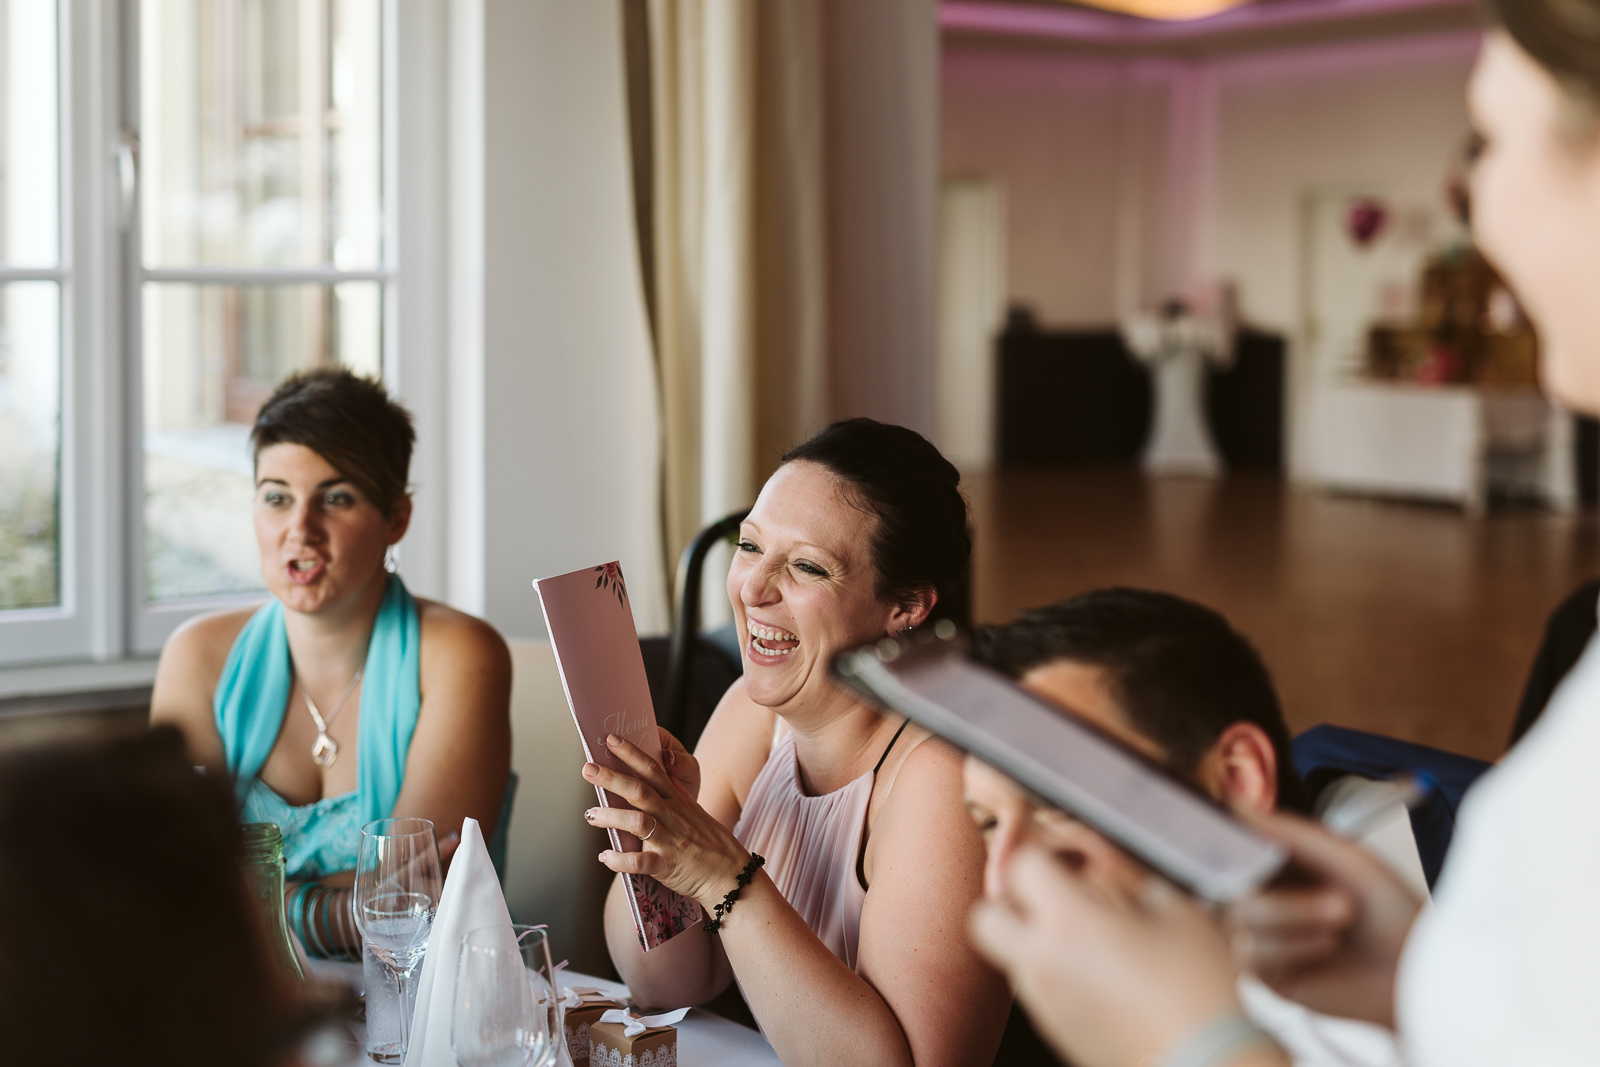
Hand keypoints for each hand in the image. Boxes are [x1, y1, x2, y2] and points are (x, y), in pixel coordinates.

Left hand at [582, 733, 747, 908]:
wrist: (730, 874)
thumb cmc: (707, 843)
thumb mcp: (691, 811)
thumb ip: (668, 796)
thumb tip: (640, 782)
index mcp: (677, 801)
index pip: (653, 770)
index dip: (631, 753)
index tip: (610, 739)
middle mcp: (672, 816)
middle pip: (640, 791)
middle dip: (612, 778)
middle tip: (588, 768)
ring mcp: (670, 841)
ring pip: (639, 822)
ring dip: (612, 817)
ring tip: (591, 815)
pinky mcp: (667, 866)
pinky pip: (641, 863)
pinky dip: (620, 860)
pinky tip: (605, 857)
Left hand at [970, 842, 1255, 1066]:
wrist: (1208, 1065)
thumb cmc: (1199, 992)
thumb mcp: (1180, 915)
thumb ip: (1141, 884)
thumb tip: (1125, 876)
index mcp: (1069, 923)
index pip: (1022, 867)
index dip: (1044, 854)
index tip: (1068, 859)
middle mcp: (1043, 963)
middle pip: (985, 918)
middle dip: (1010, 902)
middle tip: (1049, 899)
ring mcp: (1045, 1004)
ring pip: (1009, 959)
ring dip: (1032, 942)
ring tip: (1084, 941)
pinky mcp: (1057, 1035)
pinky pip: (1036, 994)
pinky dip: (1052, 977)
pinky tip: (1099, 977)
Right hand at [1227, 810, 1422, 1026]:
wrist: (1415, 973)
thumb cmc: (1392, 914)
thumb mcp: (1344, 858)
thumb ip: (1286, 831)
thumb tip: (1234, 803)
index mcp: (1280, 864)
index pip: (1234, 845)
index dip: (1231, 841)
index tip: (1244, 842)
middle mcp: (1266, 896)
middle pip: (1231, 882)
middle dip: (1287, 892)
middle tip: (1340, 900)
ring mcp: (1263, 935)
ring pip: (1240, 915)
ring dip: (1294, 915)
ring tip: (1341, 921)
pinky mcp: (1266, 972)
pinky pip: (1250, 951)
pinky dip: (1291, 945)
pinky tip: (1325, 946)